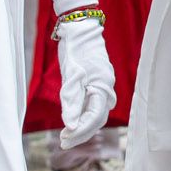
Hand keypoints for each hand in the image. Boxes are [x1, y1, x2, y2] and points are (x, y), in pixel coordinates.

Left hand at [55, 19, 114, 149]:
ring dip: (82, 126)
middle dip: (81, 133)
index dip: (80, 131)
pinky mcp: (97, 82)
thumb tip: (70, 126)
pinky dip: (83, 115)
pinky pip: (93, 104)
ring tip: (65, 135)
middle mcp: (106, 88)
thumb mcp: (70, 77)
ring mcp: (103, 84)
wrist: (80, 28)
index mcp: (103, 86)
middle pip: (97, 119)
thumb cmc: (75, 50)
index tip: (65, 139)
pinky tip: (72, 120)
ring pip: (96, 113)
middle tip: (63, 142)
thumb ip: (71, 103)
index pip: (94, 118)